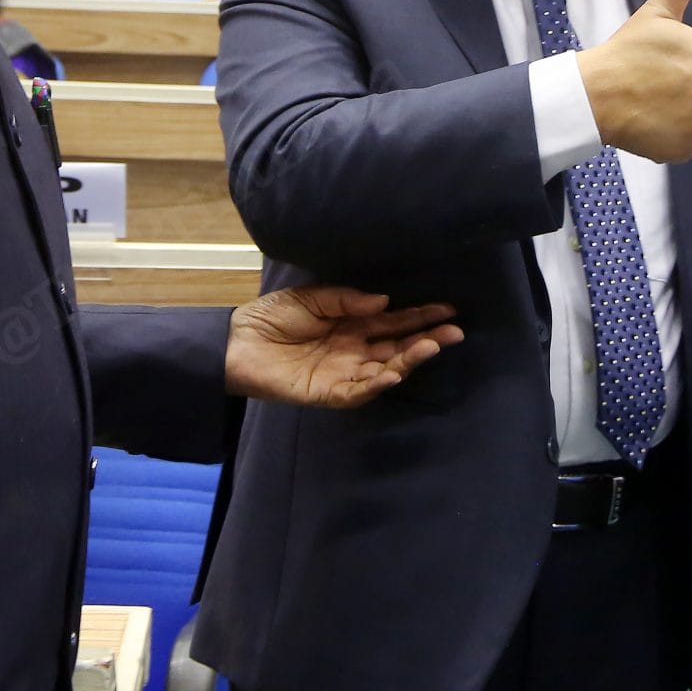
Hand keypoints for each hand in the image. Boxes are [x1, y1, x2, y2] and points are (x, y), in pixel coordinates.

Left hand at [225, 285, 462, 408]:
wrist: (236, 342)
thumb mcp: (310, 298)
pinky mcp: (328, 392)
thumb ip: (346, 300)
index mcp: (353, 325)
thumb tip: (384, 301)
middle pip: (398, 346)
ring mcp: (344, 372)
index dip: (421, 315)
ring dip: (410, 359)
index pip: (394, 321)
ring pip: (385, 368)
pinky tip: (395, 371)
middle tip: (455, 331)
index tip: (448, 309)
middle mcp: (355, 349)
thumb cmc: (271, 317)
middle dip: (427, 338)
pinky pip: (359, 391)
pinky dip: (378, 383)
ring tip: (432, 346)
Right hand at [576, 0, 691, 163]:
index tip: (673, 65)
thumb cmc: (627, 50)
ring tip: (657, 104)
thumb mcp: (657, 11)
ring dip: (689, 114)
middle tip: (663, 85)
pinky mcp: (685, 149)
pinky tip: (654, 123)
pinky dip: (675, 138)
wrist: (596, 93)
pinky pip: (690, 144)